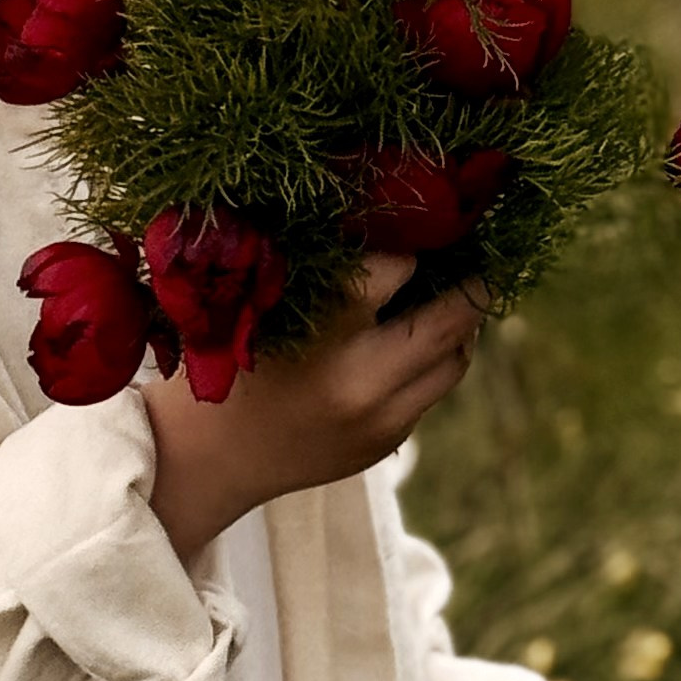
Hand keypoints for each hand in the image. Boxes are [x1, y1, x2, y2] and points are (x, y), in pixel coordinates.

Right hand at [144, 252, 482, 559]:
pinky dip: (431, 362)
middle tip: (473, 255)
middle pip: (451, 319)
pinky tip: (415, 341)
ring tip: (449, 298)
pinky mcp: (384, 444)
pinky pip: (430, 392)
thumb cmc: (227, 360)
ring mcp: (379, 419)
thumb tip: (393, 228)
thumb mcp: (265, 305)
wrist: (206, 457)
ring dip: (460, 327)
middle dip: (469, 281)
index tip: (415, 223)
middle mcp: (361, 381)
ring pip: (455, 360)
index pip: (398, 268)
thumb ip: (327, 274)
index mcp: (324, 334)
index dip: (409, 242)